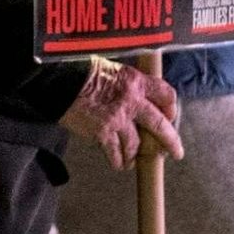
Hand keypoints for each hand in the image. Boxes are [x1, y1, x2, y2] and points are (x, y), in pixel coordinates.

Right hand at [62, 58, 183, 166]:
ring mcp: (117, 119)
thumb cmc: (81, 70)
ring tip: (134, 160)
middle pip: (160, 125)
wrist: (58, 80)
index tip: (169, 116)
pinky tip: (120, 164)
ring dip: (136, 155)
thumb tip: (136, 99)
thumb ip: (128, 85)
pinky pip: (116, 154)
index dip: (171, 108)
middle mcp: (131, 101)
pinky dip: (119, 162)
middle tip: (175, 153)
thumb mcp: (113, 69)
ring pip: (136, 145)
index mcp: (135, 81)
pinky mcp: (102, 133)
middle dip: (171, 142)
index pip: (166, 95)